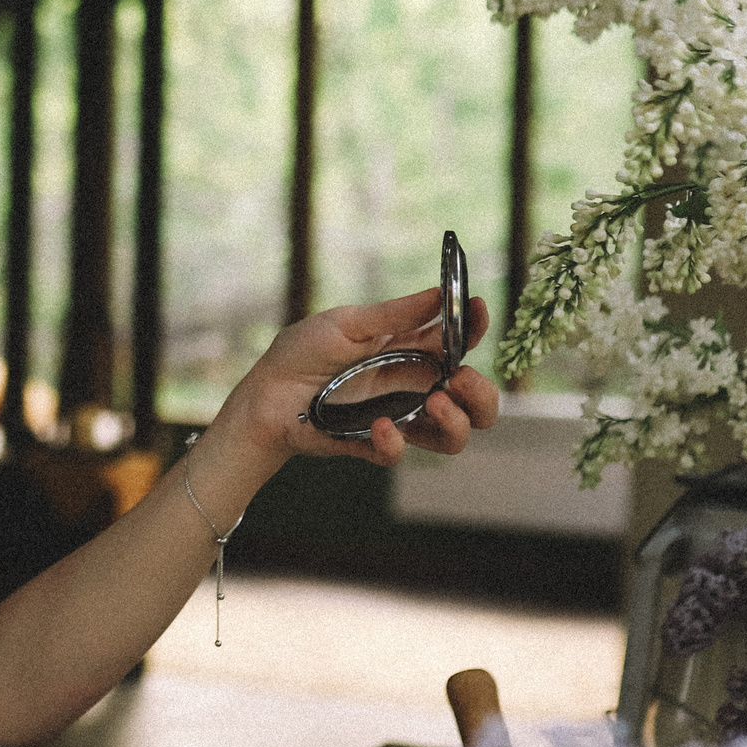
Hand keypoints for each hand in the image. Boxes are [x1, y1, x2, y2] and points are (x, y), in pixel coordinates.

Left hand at [224, 287, 501, 467]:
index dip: (476, 327)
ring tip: (436, 402)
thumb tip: (440, 292)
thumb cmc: (303, 352)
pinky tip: (382, 426)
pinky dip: (396, 443)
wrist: (264, 393)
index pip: (459, 343)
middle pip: (473, 400)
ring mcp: (398, 418)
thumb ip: (393, 315)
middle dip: (482, 393)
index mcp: (410, 351)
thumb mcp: (346, 324)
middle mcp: (413, 387)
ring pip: (453, 436)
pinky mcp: (372, 444)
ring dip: (457, 422)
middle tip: (461, 379)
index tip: (478, 309)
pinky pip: (399, 454)